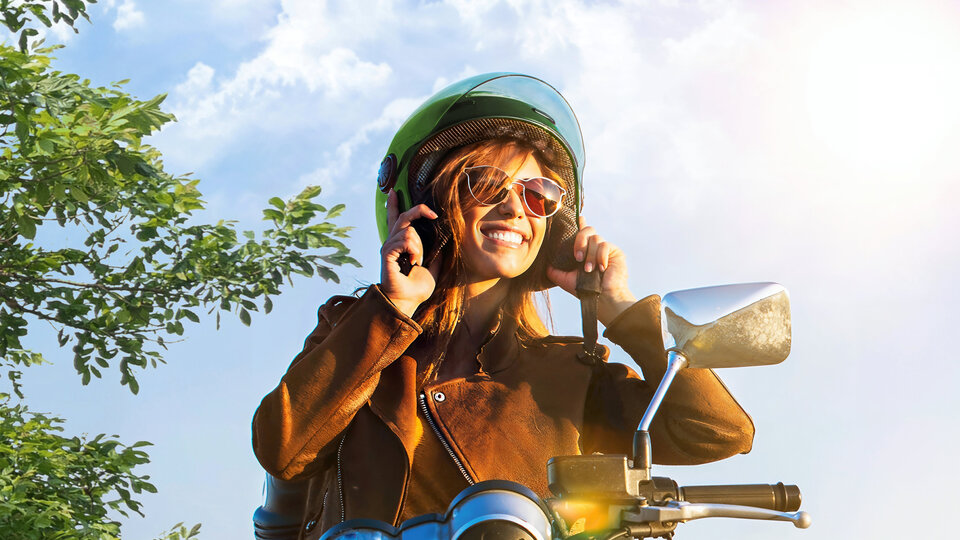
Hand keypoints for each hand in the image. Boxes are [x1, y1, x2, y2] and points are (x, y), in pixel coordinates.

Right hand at [380, 190, 441, 316]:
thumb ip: (436, 253)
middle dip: (419, 210)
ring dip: (419, 246)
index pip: (394, 218)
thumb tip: (445, 241)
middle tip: (433, 215)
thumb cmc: (417, 288)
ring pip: (408, 230)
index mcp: (400, 244)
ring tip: (417, 261)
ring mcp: (388, 247)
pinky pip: (404, 240)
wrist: (408, 302)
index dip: (393, 204)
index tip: (394, 191)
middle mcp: (392, 243)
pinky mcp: (386, 253)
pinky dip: (413, 250)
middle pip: (403, 216)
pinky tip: (412, 262)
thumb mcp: (433, 267)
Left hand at [546, 217, 636, 325]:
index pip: (580, 231)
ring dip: (590, 255)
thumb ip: (553, 270)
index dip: (578, 223)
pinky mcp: (614, 251)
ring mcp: (604, 249)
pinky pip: (605, 245)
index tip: (577, 217)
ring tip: (589, 270)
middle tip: (577, 258)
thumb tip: (543, 264)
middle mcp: (593, 247)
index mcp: (582, 251)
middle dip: (580, 241)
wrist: (602, 298)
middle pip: (587, 230)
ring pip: (595, 238)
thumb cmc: (584, 290)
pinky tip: (601, 268)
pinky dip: (600, 256)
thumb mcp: (564, 279)